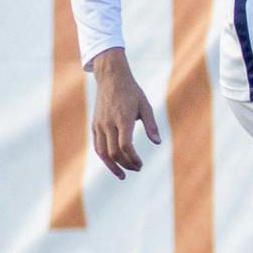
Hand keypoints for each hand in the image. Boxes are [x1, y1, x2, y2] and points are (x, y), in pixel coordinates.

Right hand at [88, 48, 160, 179]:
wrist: (111, 78)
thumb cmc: (131, 92)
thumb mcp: (145, 106)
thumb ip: (151, 125)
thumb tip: (157, 143)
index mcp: (122, 119)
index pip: (125, 146)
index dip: (132, 159)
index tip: (140, 164)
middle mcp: (108, 124)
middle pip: (114, 152)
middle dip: (126, 164)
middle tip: (137, 169)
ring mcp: (99, 125)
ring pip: (102, 152)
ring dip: (112, 166)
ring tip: (122, 174)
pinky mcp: (94, 125)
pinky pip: (97, 146)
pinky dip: (104, 157)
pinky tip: (113, 163)